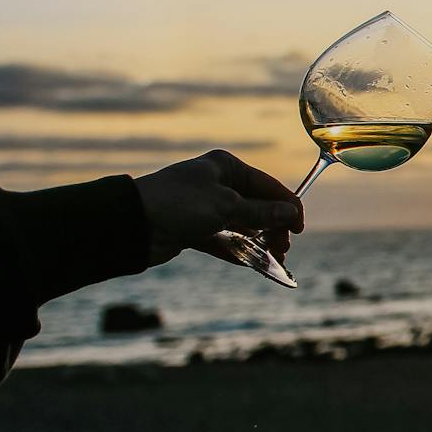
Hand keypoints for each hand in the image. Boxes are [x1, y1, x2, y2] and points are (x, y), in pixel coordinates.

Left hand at [133, 150, 303, 267]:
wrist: (132, 224)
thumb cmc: (179, 204)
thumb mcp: (226, 206)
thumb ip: (262, 212)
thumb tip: (292, 213)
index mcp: (225, 167)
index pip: (267, 185)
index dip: (287, 206)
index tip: (299, 228)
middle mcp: (217, 184)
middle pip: (256, 206)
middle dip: (273, 227)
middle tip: (283, 248)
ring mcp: (204, 207)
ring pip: (242, 225)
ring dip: (259, 241)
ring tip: (272, 258)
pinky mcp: (193, 229)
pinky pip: (224, 240)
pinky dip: (239, 251)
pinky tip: (253, 264)